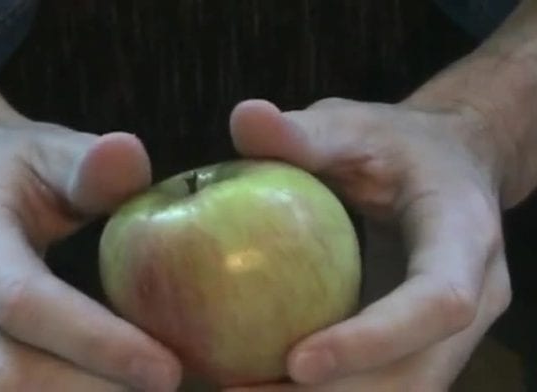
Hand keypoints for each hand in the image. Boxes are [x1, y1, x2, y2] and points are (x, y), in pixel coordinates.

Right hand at [0, 121, 180, 390]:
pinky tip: (110, 386)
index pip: (25, 303)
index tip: (166, 369)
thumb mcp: (45, 152)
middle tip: (168, 388)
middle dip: (93, 391)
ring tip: (143, 390)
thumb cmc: (13, 170)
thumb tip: (128, 153)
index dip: (96, 342)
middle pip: (8, 373)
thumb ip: (85, 164)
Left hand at [226, 98, 511, 390]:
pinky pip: (389, 381)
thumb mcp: (353, 125)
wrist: (450, 163)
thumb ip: (303, 131)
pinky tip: (273, 384)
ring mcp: (455, 325)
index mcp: (464, 235)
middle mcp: (475, 293)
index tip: (297, 362)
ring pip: (406, 390)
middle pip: (419, 373)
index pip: (437, 302)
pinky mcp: (427, 337)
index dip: (373, 340)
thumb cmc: (400, 143)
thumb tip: (243, 115)